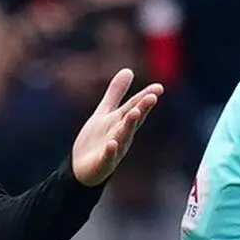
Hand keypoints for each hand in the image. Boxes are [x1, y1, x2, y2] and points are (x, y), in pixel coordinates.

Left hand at [71, 68, 164, 185]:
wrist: (81, 169)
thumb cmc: (97, 140)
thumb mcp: (105, 113)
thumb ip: (116, 94)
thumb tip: (128, 70)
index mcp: (121, 122)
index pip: (135, 107)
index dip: (145, 98)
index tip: (158, 88)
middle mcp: (121, 135)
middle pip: (132, 121)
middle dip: (141, 109)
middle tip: (151, 97)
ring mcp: (113, 150)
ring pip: (123, 137)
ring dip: (129, 125)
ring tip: (135, 113)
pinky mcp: (102, 163)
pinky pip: (107, 157)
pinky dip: (110, 151)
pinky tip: (111, 144)